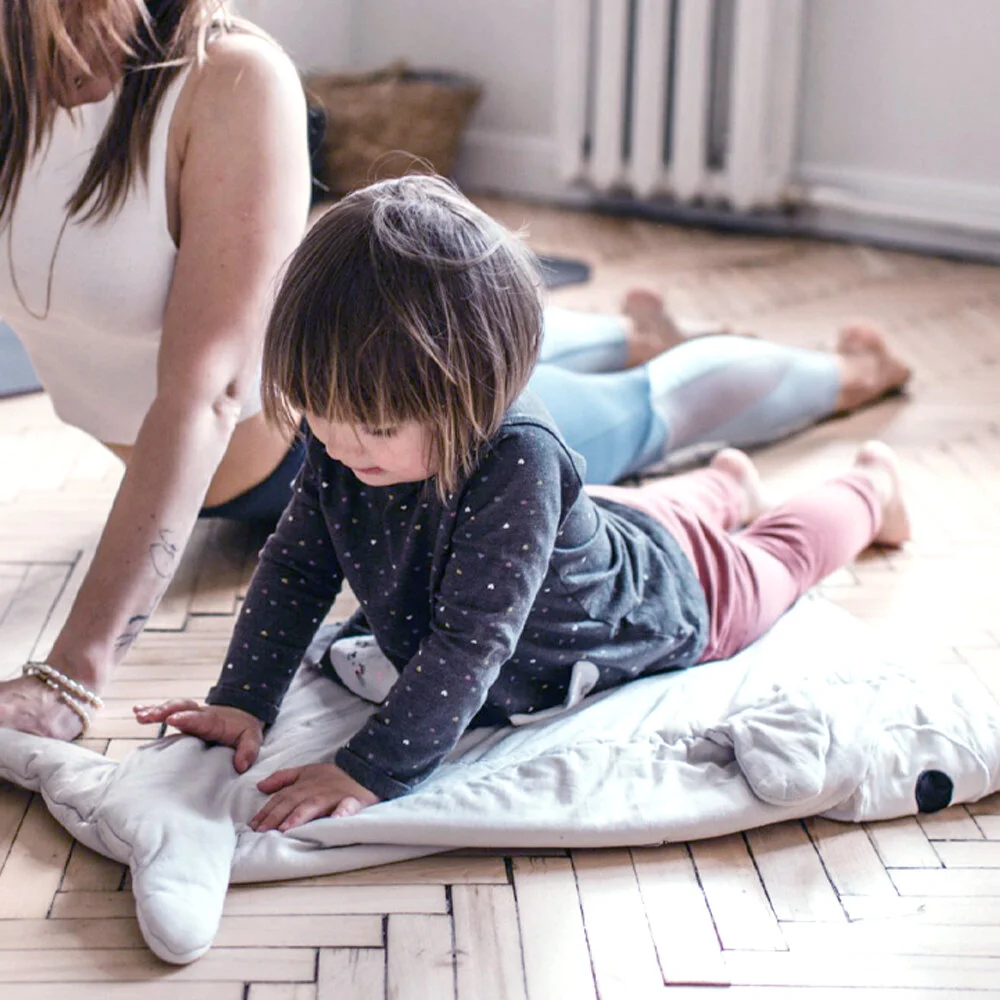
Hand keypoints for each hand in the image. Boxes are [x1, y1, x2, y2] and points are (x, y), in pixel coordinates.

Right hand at [133, 699, 263, 772]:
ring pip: (173, 708)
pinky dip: (152, 710)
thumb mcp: (253, 739)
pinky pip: (167, 712)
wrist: (243, 715)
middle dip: (166, 711)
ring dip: (156, 710)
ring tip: (139, 715)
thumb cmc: (245, 730)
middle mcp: (200, 714)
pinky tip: (137, 711)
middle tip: (150, 716)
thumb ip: (248, 751)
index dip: (186, 718)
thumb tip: (241, 766)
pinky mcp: (183, 718)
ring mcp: (190, 715)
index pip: (200, 718)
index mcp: (215, 721)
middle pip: (182, 708)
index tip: (173, 719)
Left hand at [251, 763, 380, 831]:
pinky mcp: (353, 800)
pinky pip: (347, 806)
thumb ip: (283, 778)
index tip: (254, 825)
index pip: (282, 797)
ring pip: (314, 804)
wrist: (367, 770)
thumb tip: (259, 786)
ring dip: (300, 816)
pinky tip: (334, 821)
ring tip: (286, 829)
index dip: (267, 810)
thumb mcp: (307, 771)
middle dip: (276, 816)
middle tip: (263, 831)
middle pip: (293, 801)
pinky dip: (342, 812)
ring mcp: (334, 795)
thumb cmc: (335, 776)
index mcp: (305, 783)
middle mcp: (316, 789)